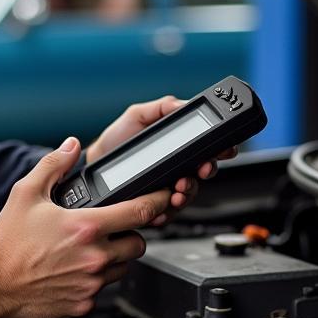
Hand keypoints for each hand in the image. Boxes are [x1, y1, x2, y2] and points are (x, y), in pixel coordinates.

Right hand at [0, 137, 170, 317]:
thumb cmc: (9, 243)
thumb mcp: (26, 193)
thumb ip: (53, 165)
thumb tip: (71, 146)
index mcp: (85, 226)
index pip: (140, 212)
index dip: (159, 202)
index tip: (165, 197)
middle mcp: (94, 256)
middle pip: (139, 243)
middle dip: (131, 234)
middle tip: (112, 230)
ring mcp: (91, 282)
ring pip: (123, 267)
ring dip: (115, 257)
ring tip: (89, 250)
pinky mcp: (84, 303)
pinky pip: (103, 289)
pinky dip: (95, 279)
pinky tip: (75, 270)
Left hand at [84, 96, 237, 225]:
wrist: (94, 162)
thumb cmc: (116, 139)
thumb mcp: (137, 115)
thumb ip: (161, 107)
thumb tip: (182, 104)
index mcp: (178, 147)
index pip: (207, 149)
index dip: (221, 150)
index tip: (223, 150)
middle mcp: (177, 168)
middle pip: (203, 173)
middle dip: (206, 172)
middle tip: (199, 170)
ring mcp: (167, 188)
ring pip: (188, 195)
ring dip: (187, 194)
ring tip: (177, 191)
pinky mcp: (154, 205)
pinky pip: (167, 213)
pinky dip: (167, 213)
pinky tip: (161, 210)